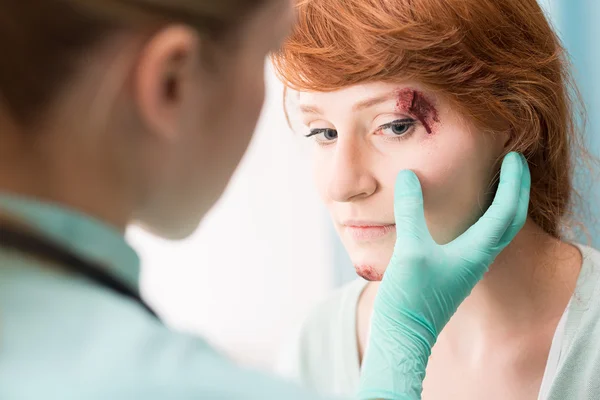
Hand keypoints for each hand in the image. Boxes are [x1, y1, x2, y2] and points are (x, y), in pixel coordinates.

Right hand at [358, 152, 530, 399]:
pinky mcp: (453, 271)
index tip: (513, 157)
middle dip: (515, 189)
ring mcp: (466, 266)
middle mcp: (478, 258)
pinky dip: (482, 216)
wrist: (402, 335)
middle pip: (509, 220)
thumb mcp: (411, 250)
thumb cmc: (410, 298)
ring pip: (497, 229)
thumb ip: (411, 211)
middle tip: (514, 163)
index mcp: (476, 252)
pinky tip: (467, 211)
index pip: (506, 211)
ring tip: (496, 180)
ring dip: (502, 202)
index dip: (513, 181)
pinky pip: (478, 236)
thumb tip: (409, 176)